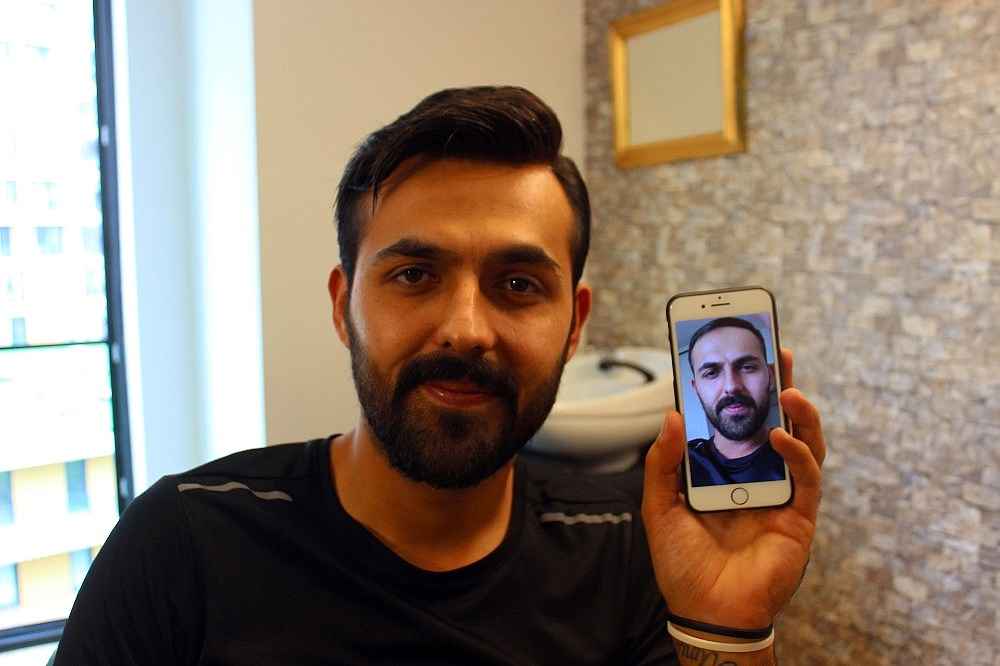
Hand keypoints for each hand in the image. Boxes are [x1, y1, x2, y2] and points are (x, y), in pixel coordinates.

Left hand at [641, 347, 824, 628]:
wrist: (705, 610)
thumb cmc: (682, 562)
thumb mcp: (659, 506)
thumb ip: (664, 462)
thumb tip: (671, 414)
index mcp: (722, 471)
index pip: (734, 422)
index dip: (738, 390)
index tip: (737, 355)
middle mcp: (754, 476)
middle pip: (774, 422)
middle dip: (780, 386)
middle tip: (780, 348)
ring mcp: (780, 494)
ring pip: (801, 442)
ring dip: (798, 412)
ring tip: (788, 386)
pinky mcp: (799, 515)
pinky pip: (807, 476)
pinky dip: (797, 452)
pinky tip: (780, 435)